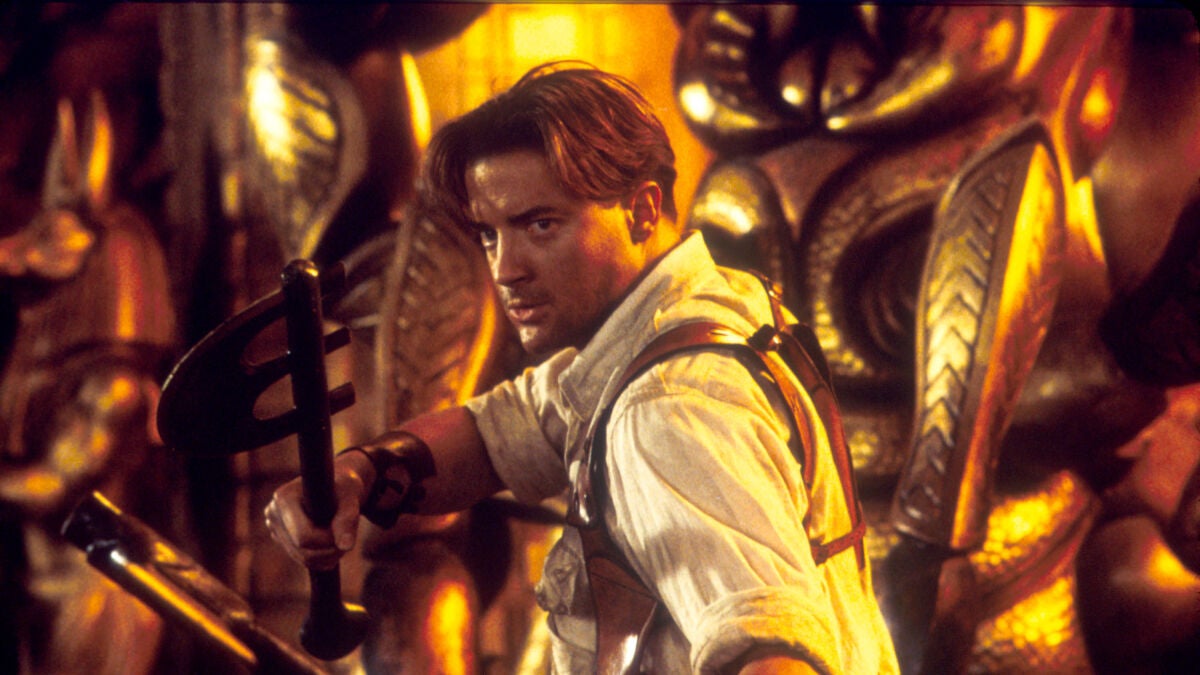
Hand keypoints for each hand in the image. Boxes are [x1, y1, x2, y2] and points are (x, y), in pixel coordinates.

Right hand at [264, 450, 373, 569]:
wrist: (337, 486)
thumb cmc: (344, 488)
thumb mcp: (350, 499)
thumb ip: (348, 519)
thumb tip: (346, 546)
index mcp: (284, 497)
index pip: (304, 536)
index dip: (328, 541)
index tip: (346, 531)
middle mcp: (273, 512)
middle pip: (301, 550)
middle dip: (329, 551)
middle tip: (348, 542)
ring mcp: (274, 526)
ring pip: (302, 558)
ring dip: (327, 557)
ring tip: (343, 543)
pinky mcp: (281, 537)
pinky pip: (302, 558)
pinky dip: (321, 559)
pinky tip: (333, 547)